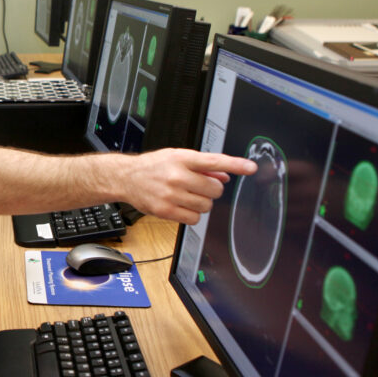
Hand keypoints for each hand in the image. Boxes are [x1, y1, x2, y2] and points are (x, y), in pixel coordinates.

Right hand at [123, 148, 256, 224]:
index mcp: (182, 158)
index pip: (214, 161)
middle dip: (211, 190)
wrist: (126, 177)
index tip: (251, 168)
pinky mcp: (166, 210)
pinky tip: (181, 206)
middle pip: (215, 189)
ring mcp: (172, 194)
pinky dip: (192, 214)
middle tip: (198, 187)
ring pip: (206, 206)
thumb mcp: (176, 157)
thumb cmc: (152, 166)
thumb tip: (225, 175)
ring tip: (187, 196)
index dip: (235, 165)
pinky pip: (194, 218)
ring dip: (201, 203)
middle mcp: (177, 175)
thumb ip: (202, 166)